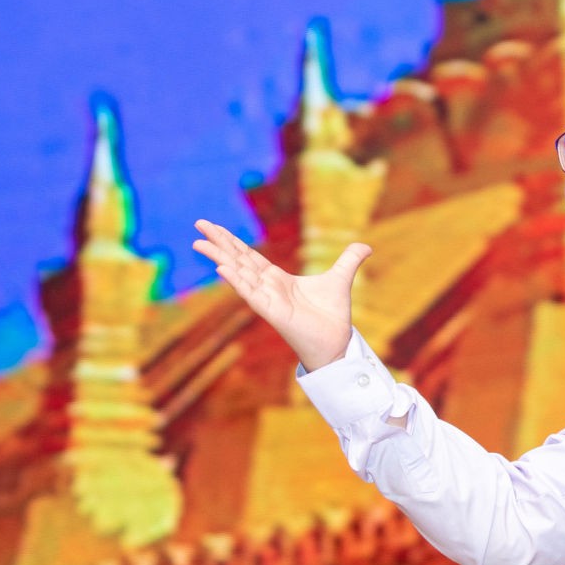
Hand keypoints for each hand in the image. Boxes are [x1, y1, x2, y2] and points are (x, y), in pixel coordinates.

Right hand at [192, 219, 369, 371]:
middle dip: (219, 242)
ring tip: (199, 242)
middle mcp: (267, 287)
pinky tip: (222, 268)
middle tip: (198, 223)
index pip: (249, 255)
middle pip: (238, 259)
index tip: (213, 226)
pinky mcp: (272, 312)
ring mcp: (267, 299)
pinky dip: (237, 280)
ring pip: (239, 274)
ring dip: (220, 257)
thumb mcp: (341, 279)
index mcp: (278, 279)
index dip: (232, 241)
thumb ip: (349, 260)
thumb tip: (366, 245)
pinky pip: (250, 294)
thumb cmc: (332, 316)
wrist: (336, 341)